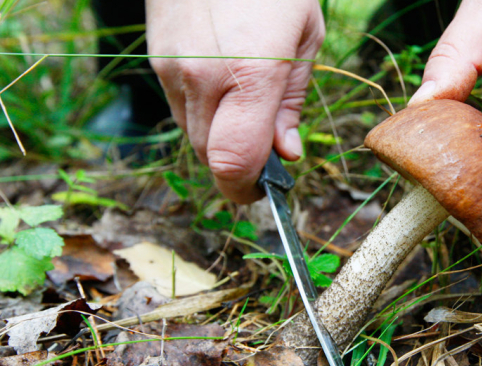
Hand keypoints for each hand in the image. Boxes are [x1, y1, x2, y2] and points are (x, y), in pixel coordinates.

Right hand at [146, 0, 323, 202]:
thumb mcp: (304, 38)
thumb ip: (290, 103)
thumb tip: (285, 155)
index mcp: (250, 74)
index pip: (232, 162)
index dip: (244, 190)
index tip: (261, 192)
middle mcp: (202, 77)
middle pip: (210, 157)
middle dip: (237, 166)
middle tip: (264, 150)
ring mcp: (172, 68)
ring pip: (191, 135)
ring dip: (219, 137)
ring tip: (245, 104)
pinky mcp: (157, 59)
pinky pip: (179, 107)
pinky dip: (202, 112)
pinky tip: (222, 82)